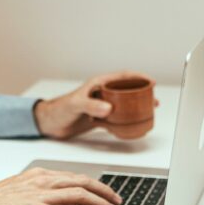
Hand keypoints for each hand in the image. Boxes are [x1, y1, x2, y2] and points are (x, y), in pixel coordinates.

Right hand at [0, 167, 122, 204]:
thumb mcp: (18, 190)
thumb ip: (37, 192)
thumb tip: (53, 202)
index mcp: (39, 175)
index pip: (73, 177)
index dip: (94, 185)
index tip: (105, 192)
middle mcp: (42, 181)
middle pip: (83, 182)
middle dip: (104, 191)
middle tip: (117, 200)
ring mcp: (40, 196)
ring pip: (80, 194)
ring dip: (102, 202)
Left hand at [33, 71, 157, 139]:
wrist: (49, 123)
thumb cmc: (59, 109)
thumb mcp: (76, 105)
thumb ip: (91, 105)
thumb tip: (109, 108)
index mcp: (98, 84)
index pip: (122, 77)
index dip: (138, 78)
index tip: (151, 82)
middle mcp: (101, 93)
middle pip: (126, 90)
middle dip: (141, 93)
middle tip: (154, 100)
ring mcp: (101, 106)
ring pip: (123, 105)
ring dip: (135, 108)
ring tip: (147, 112)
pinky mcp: (98, 118)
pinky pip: (115, 119)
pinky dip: (124, 123)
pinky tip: (131, 127)